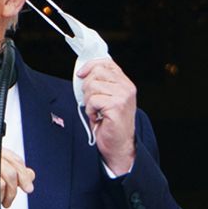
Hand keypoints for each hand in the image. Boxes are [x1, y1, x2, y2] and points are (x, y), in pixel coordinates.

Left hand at [76, 58, 136, 174]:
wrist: (118, 145)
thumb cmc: (109, 124)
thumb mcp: (105, 99)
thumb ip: (100, 84)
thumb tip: (82, 73)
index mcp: (125, 83)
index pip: (106, 63)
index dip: (90, 66)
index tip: (80, 75)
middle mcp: (127, 87)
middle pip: (96, 72)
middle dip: (87, 88)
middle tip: (91, 102)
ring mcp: (123, 96)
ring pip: (92, 86)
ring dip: (88, 101)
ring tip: (95, 111)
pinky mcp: (117, 106)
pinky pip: (93, 100)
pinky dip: (90, 110)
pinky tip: (97, 117)